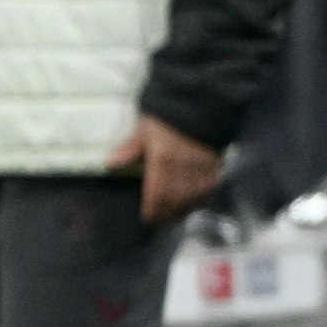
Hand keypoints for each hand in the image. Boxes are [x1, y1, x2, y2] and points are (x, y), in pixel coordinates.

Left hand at [106, 114, 220, 224]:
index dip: (152, 210)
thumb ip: (130, 149)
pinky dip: (200, 200)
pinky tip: (194, 204)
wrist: (200, 104)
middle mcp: (183, 170)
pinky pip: (209, 191)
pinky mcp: (215, 167)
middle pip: (174, 201)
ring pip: (192, 199)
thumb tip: (110, 164)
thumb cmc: (168, 117)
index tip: (147, 218)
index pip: (157, 194)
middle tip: (158, 221)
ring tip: (173, 216)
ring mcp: (201, 170)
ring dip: (182, 211)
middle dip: (166, 214)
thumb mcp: (145, 129)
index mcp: (163, 161)